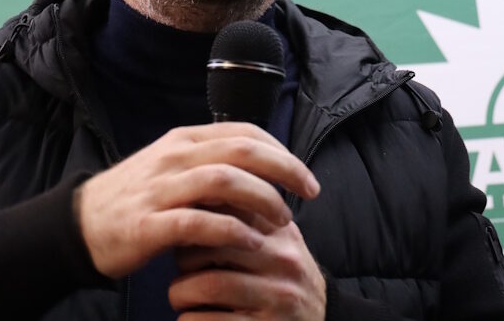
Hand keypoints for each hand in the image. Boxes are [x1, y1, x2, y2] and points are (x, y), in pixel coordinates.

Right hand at [74, 122, 319, 278]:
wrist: (79, 226)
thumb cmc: (136, 200)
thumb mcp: (173, 169)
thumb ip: (211, 165)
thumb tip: (262, 173)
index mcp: (183, 140)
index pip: (244, 132)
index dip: (281, 151)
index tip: (304, 175)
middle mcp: (174, 158)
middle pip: (242, 151)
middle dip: (285, 169)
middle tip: (310, 192)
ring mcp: (160, 190)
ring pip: (225, 181)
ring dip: (263, 199)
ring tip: (283, 220)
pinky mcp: (149, 225)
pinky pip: (199, 222)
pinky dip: (231, 230)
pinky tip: (251, 243)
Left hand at [169, 218, 326, 320]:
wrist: (323, 317)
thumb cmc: (284, 277)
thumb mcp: (276, 240)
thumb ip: (245, 217)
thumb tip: (196, 195)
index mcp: (280, 231)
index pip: (229, 210)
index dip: (196, 220)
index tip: (185, 233)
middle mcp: (282, 260)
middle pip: (214, 245)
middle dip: (183, 259)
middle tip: (180, 269)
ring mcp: (277, 296)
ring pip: (208, 285)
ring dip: (180, 293)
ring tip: (180, 296)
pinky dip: (189, 319)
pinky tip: (191, 317)